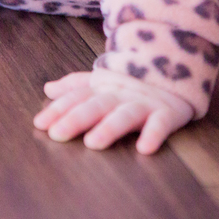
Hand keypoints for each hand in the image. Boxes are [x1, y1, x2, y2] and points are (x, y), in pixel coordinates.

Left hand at [34, 69, 195, 153]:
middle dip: (77, 118)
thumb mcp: (104, 83)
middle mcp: (121, 95)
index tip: (40, 124)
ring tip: (93, 143)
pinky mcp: (168, 113)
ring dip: (109, 127)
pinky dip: (154, 134)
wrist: (178, 69)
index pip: (77, 98)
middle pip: (96, 105)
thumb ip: (76, 87)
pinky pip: (161, 124)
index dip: (59, 109)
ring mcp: (144, 103)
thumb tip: (48, 89)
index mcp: (103, 89)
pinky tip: (145, 149)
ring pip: (125, 115)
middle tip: (57, 134)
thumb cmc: (133, 83)